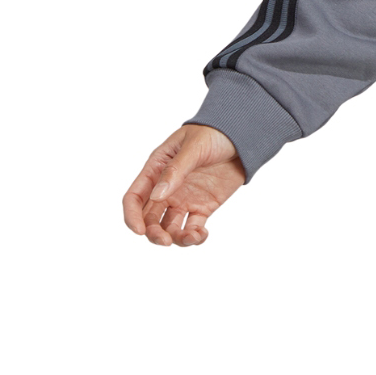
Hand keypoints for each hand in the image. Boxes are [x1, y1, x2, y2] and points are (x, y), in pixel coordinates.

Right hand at [122, 124, 245, 246]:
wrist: (243, 134)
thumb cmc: (214, 133)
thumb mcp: (194, 146)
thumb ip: (175, 170)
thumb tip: (156, 196)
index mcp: (157, 169)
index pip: (135, 197)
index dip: (132, 216)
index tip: (139, 231)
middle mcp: (167, 188)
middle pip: (150, 218)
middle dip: (153, 233)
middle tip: (166, 241)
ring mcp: (185, 198)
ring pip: (170, 227)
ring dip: (176, 238)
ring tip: (192, 237)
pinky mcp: (203, 206)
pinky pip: (193, 227)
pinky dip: (194, 237)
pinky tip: (202, 235)